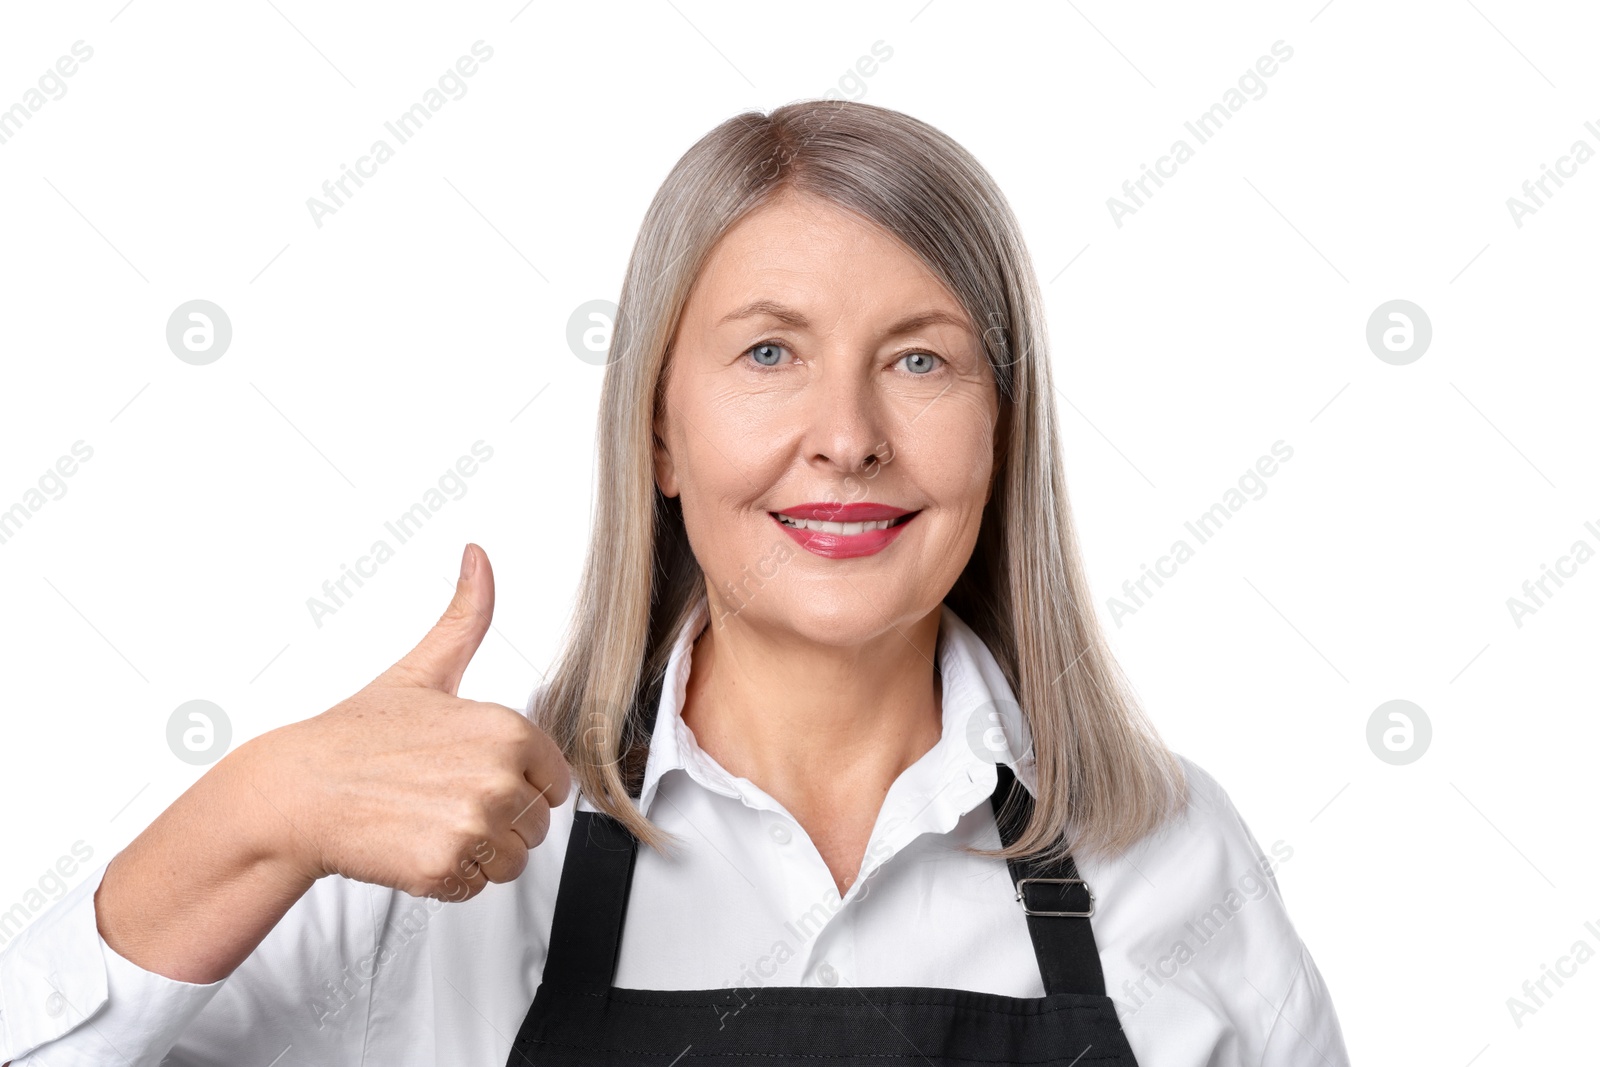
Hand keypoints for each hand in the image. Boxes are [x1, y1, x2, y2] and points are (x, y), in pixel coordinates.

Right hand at [249, 543, 571, 902]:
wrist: (297, 792)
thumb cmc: (358, 736)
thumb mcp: (422, 670)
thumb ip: (465, 617)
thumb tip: (478, 556)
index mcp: (508, 729)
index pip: (556, 780)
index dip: (518, 783)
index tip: (472, 775)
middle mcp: (499, 776)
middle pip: (537, 824)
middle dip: (498, 820)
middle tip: (441, 800)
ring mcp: (473, 825)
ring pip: (513, 861)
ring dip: (477, 853)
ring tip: (428, 822)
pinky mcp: (446, 868)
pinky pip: (477, 888)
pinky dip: (450, 879)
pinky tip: (414, 847)